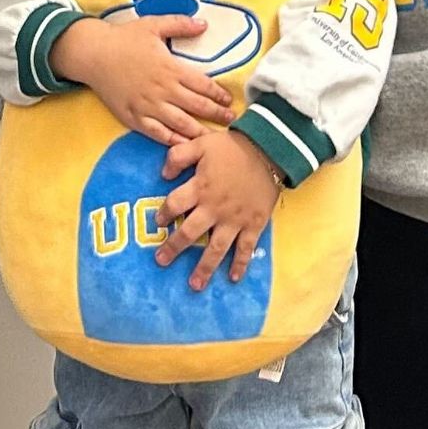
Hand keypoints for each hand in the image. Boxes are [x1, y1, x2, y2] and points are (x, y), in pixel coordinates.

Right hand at [48, 15, 235, 144]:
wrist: (92, 54)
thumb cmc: (123, 38)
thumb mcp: (153, 25)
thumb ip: (180, 24)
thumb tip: (204, 24)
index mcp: (171, 68)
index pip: (203, 86)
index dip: (219, 95)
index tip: (228, 100)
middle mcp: (162, 90)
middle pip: (197, 107)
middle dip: (217, 115)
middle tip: (230, 120)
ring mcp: (148, 106)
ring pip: (180, 125)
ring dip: (200, 132)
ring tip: (213, 138)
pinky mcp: (133, 117)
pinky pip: (157, 134)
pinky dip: (172, 141)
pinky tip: (183, 145)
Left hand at [153, 131, 281, 290]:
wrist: (268, 150)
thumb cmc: (232, 147)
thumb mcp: (200, 143)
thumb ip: (178, 156)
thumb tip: (163, 175)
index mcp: (200, 188)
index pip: (174, 205)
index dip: (164, 214)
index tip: (159, 222)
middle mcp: (214, 208)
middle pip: (190, 233)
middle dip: (173, 248)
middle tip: (161, 261)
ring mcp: (235, 219)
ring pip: (216, 248)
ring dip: (204, 268)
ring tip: (194, 285)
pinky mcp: (254, 224)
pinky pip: (245, 248)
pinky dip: (240, 264)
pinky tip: (233, 279)